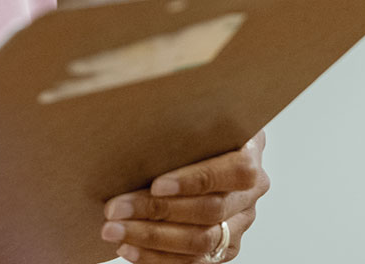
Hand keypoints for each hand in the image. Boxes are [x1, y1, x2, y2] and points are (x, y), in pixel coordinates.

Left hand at [100, 132, 268, 262]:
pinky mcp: (224, 247)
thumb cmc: (193, 128)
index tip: (156, 185)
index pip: (232, 173)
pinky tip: (130, 249)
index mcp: (248, 155)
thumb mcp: (192, 115)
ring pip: (200, 241)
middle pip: (208, 211)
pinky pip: (194, 261)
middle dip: (156, 212)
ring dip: (151, 238)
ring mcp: (239, 224)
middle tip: (115, 209)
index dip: (193, 181)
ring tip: (115, 231)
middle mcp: (248, 194)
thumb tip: (136, 116)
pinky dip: (158, 258)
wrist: (208, 148)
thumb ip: (178, 121)